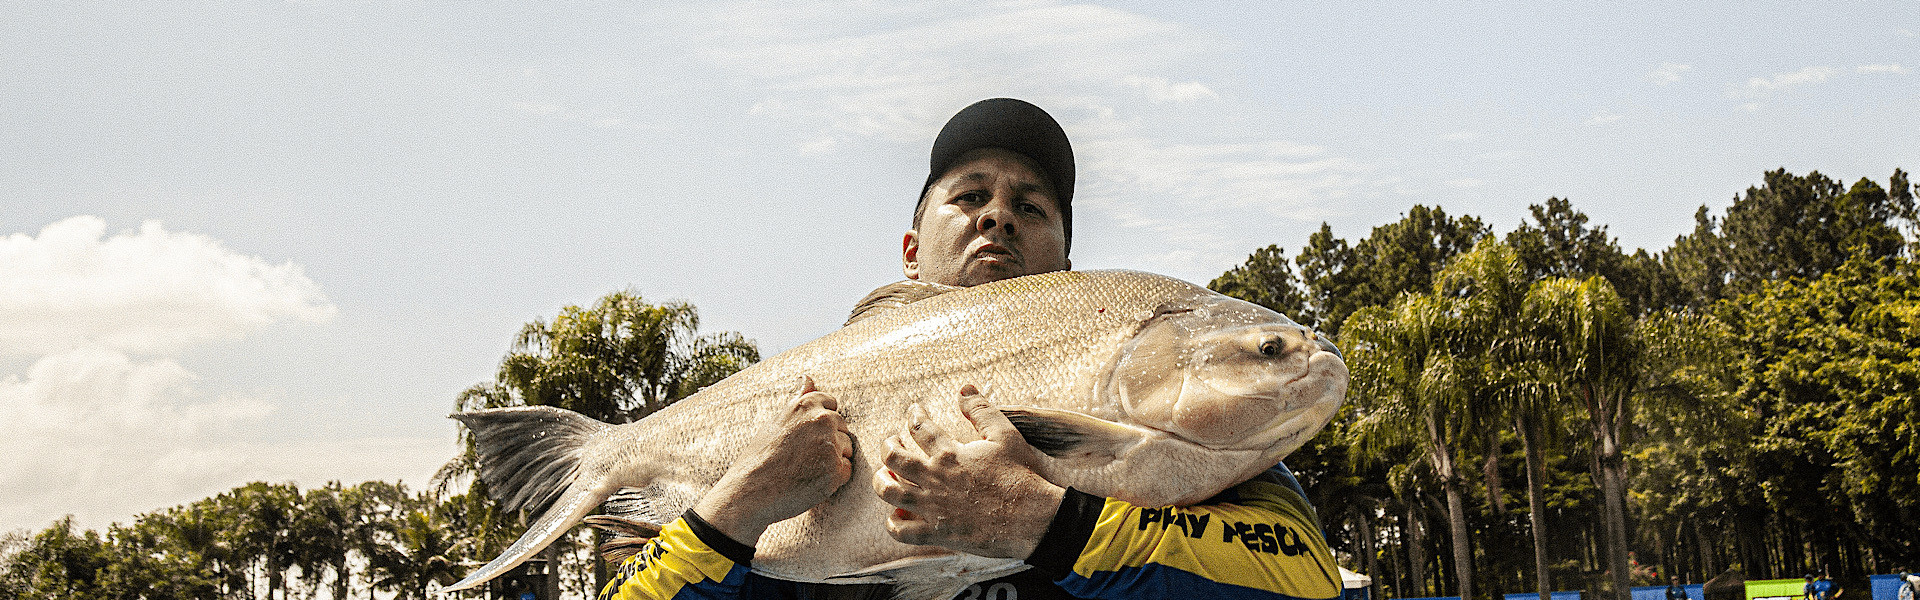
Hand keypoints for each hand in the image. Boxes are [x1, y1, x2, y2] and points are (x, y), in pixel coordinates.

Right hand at [693, 375, 853, 545]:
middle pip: (842, 428)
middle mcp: (822, 420)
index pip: (832, 405)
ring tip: (805, 470)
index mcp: (807, 404)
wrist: (750, 491)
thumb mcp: (777, 420)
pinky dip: (834, 479)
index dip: (820, 424)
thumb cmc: (761, 456)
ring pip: (846, 449)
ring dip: (833, 460)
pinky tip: (811, 482)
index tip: (805, 437)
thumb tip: (809, 377)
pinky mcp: (836, 470)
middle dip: (830, 442)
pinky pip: (846, 471)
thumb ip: (799, 399)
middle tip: (802, 458)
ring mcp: (831, 444)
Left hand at [872, 385, 1065, 558]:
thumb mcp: (1005, 435)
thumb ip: (982, 410)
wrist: (1031, 518)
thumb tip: (964, 388)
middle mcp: (935, 479)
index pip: (919, 428)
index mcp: (949, 454)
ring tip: (884, 475)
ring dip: (881, 481)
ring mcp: (933, 507)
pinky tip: (896, 515)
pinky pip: (902, 531)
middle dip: (887, 446)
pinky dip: (893, 523)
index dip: (913, 416)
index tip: (913, 412)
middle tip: (892, 441)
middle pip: (894, 458)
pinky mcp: (937, 533)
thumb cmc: (1020, 476)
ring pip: (889, 493)